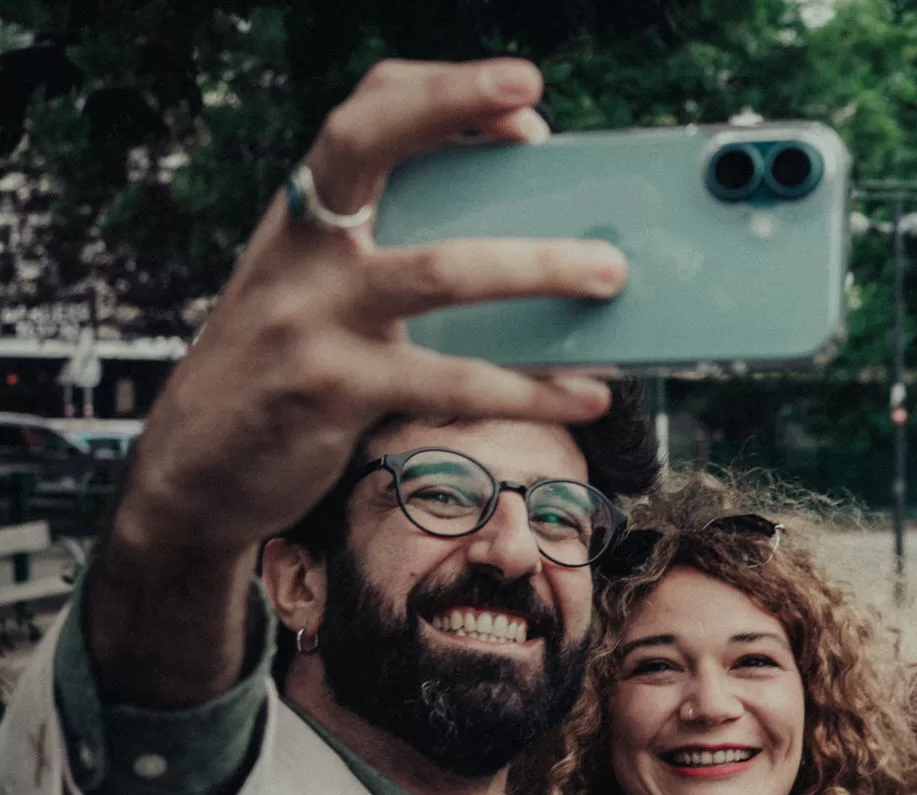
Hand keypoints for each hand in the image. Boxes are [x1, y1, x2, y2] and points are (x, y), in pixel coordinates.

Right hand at [118, 57, 624, 567]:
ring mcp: (312, 317)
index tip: (519, 94)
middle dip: (448, 106)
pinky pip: (450, 381)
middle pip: (365, 145)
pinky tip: (586, 396)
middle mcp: (299, 249)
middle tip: (534, 104)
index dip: (437, 92)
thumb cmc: (285, 372)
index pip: (362, 114)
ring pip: (436, 270)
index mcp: (303, 216)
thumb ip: (387, 257)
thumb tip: (524, 237)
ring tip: (608, 272)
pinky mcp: (334, 390)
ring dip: (533, 266)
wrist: (197, 470)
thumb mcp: (317, 294)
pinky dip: (528, 389)